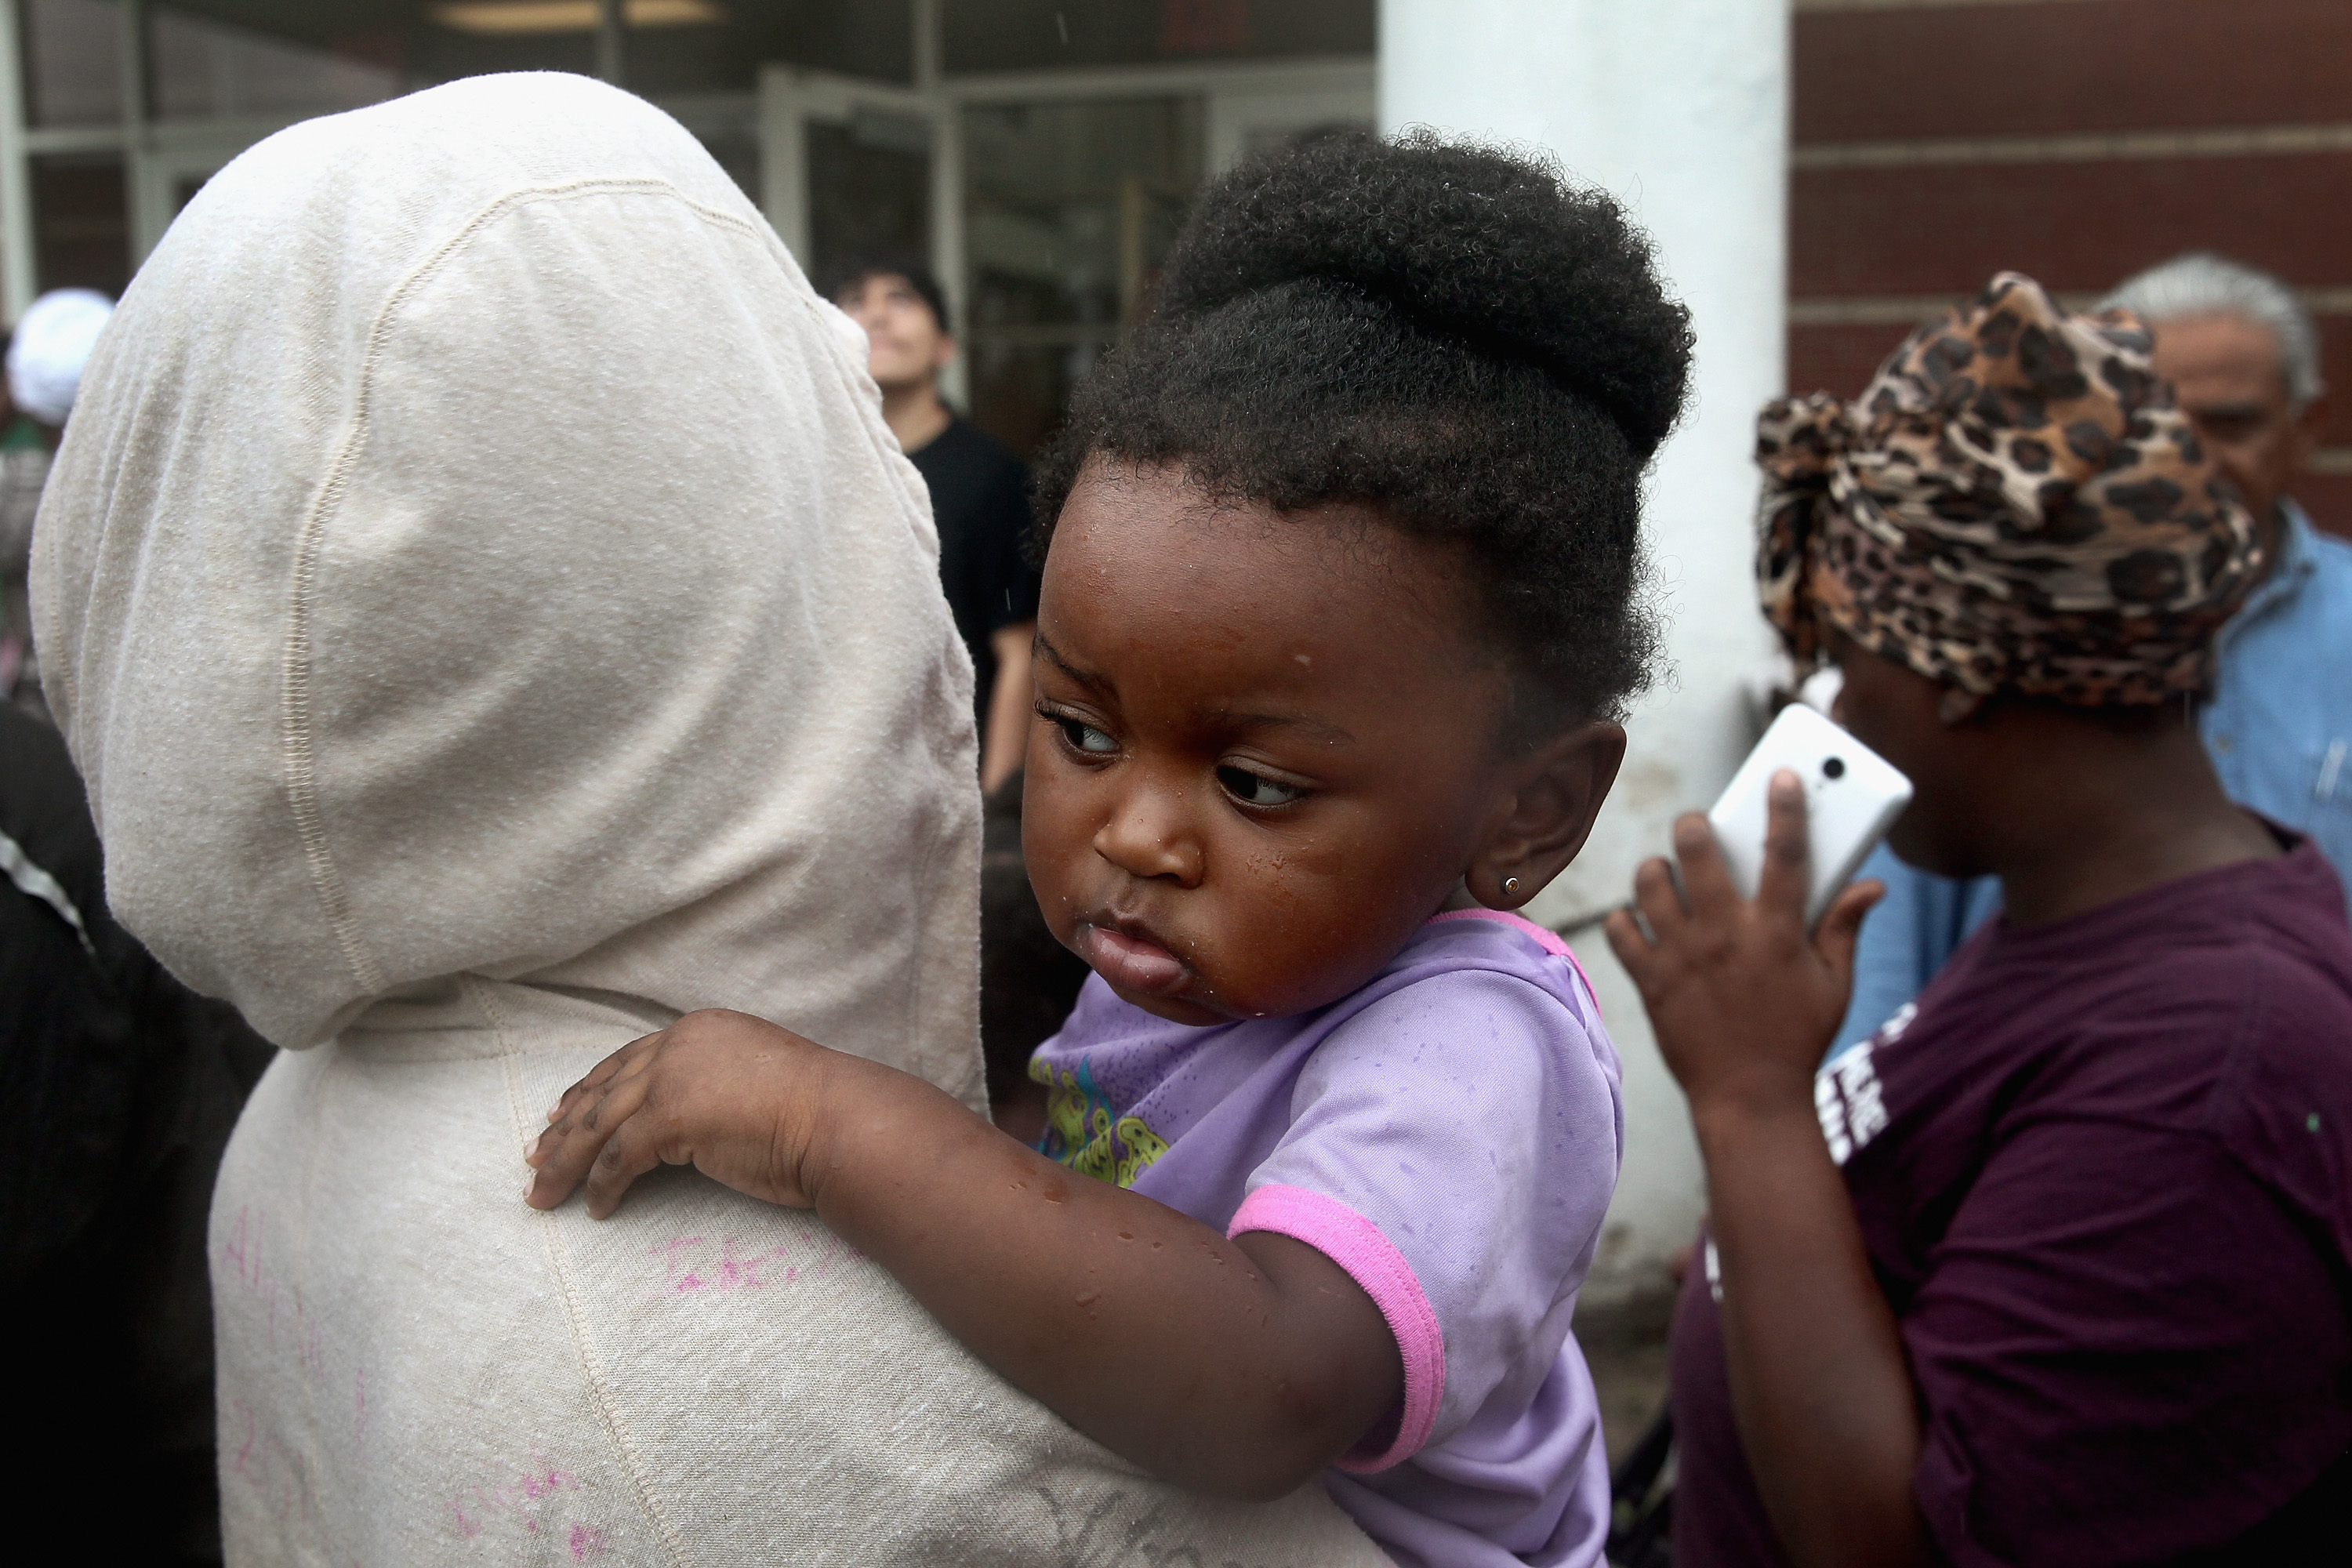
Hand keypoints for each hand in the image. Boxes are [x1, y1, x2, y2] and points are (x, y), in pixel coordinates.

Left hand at [522, 1009, 837, 1218]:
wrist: (840, 1120)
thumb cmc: (814, 1112)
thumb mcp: (750, 1082)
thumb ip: (710, 1086)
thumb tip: (681, 1122)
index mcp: (699, 1031)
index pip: (627, 1061)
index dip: (588, 1091)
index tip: (559, 1115)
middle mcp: (679, 1044)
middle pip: (603, 1090)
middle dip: (564, 1129)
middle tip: (534, 1159)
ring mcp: (672, 1076)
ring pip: (599, 1125)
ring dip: (566, 1165)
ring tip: (543, 1197)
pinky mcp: (670, 1115)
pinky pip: (619, 1157)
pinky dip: (602, 1186)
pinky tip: (598, 1209)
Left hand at [1605, 770, 1880, 1121]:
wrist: (1750, 1100)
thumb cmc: (1797, 1040)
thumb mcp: (1834, 985)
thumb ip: (1845, 928)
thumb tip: (1872, 886)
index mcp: (1778, 932)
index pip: (1785, 853)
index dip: (1786, 808)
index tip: (1782, 776)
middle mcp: (1726, 936)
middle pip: (1698, 851)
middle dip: (1697, 825)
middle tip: (1699, 828)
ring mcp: (1683, 956)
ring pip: (1650, 883)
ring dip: (1656, 870)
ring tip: (1666, 875)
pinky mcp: (1651, 981)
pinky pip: (1620, 930)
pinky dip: (1624, 919)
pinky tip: (1639, 920)